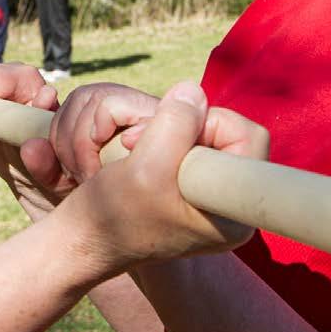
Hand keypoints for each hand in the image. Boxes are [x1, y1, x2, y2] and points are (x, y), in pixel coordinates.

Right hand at [60, 82, 268, 274]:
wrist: (82, 240)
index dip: (207, 122)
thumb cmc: (111, 214)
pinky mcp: (190, 189)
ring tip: (132, 151)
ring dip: (164, 130)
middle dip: (180, 126)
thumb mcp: (145, 167)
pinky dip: (160, 139)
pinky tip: (135, 156)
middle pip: (227, 132)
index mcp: (233, 216)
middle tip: (139, 142)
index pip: (248, 137)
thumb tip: (195, 91)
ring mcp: (210, 199)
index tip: (163, 137)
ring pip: (203, 134)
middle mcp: (230, 208)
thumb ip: (176, 124)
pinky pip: (186, 144)